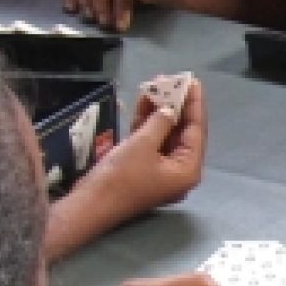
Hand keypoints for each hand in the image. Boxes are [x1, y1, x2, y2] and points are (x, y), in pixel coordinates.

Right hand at [81, 79, 208, 215]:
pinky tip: (144, 101)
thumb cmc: (121, 177)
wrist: (89, 205)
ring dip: (159, 110)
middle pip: (181, 131)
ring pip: (164, 134)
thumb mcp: (143, 144)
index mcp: (187, 170)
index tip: (193, 81)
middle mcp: (178, 171)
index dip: (194, 104)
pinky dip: (147, 123)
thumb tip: (170, 108)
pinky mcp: (143, 168)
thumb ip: (161, 122)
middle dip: (175, 104)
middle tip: (170, 80)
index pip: (196, 130)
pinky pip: (150, 141)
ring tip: (155, 85)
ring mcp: (160, 170)